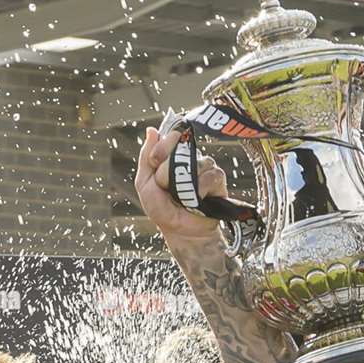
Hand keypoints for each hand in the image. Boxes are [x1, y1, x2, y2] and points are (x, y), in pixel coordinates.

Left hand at [135, 124, 229, 243]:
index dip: (163, 146)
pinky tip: (197, 200)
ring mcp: (205, 167)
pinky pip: (210, 176)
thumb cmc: (163, 209)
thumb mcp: (145, 184)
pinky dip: (200, 190)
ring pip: (197, 162)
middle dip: (168, 172)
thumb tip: (151, 130)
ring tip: (183, 198)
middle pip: (182, 148)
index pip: (172, 136)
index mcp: (171, 155)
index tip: (155, 161)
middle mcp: (190, 157)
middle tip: (167, 188)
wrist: (181, 231)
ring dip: (184, 184)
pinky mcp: (218, 179)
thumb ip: (146, 157)